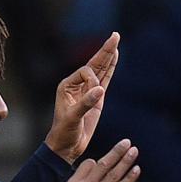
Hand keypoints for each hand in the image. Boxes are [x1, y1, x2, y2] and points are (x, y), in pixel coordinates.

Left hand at [45, 32, 119, 163]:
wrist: (66, 146)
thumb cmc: (64, 132)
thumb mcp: (73, 118)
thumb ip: (85, 103)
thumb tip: (100, 90)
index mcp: (67, 85)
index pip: (85, 72)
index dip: (93, 81)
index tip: (95, 96)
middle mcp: (76, 85)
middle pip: (94, 64)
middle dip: (105, 51)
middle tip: (116, 35)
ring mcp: (87, 91)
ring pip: (100, 70)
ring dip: (109, 56)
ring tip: (116, 41)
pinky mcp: (96, 99)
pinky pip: (105, 80)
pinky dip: (111, 69)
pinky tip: (115, 58)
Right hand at [60, 138, 139, 181]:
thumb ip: (80, 179)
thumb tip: (95, 165)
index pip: (89, 164)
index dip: (98, 161)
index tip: (105, 161)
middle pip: (104, 165)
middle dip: (117, 152)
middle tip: (127, 142)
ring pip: (114, 175)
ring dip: (126, 161)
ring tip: (134, 151)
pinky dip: (130, 178)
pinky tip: (136, 169)